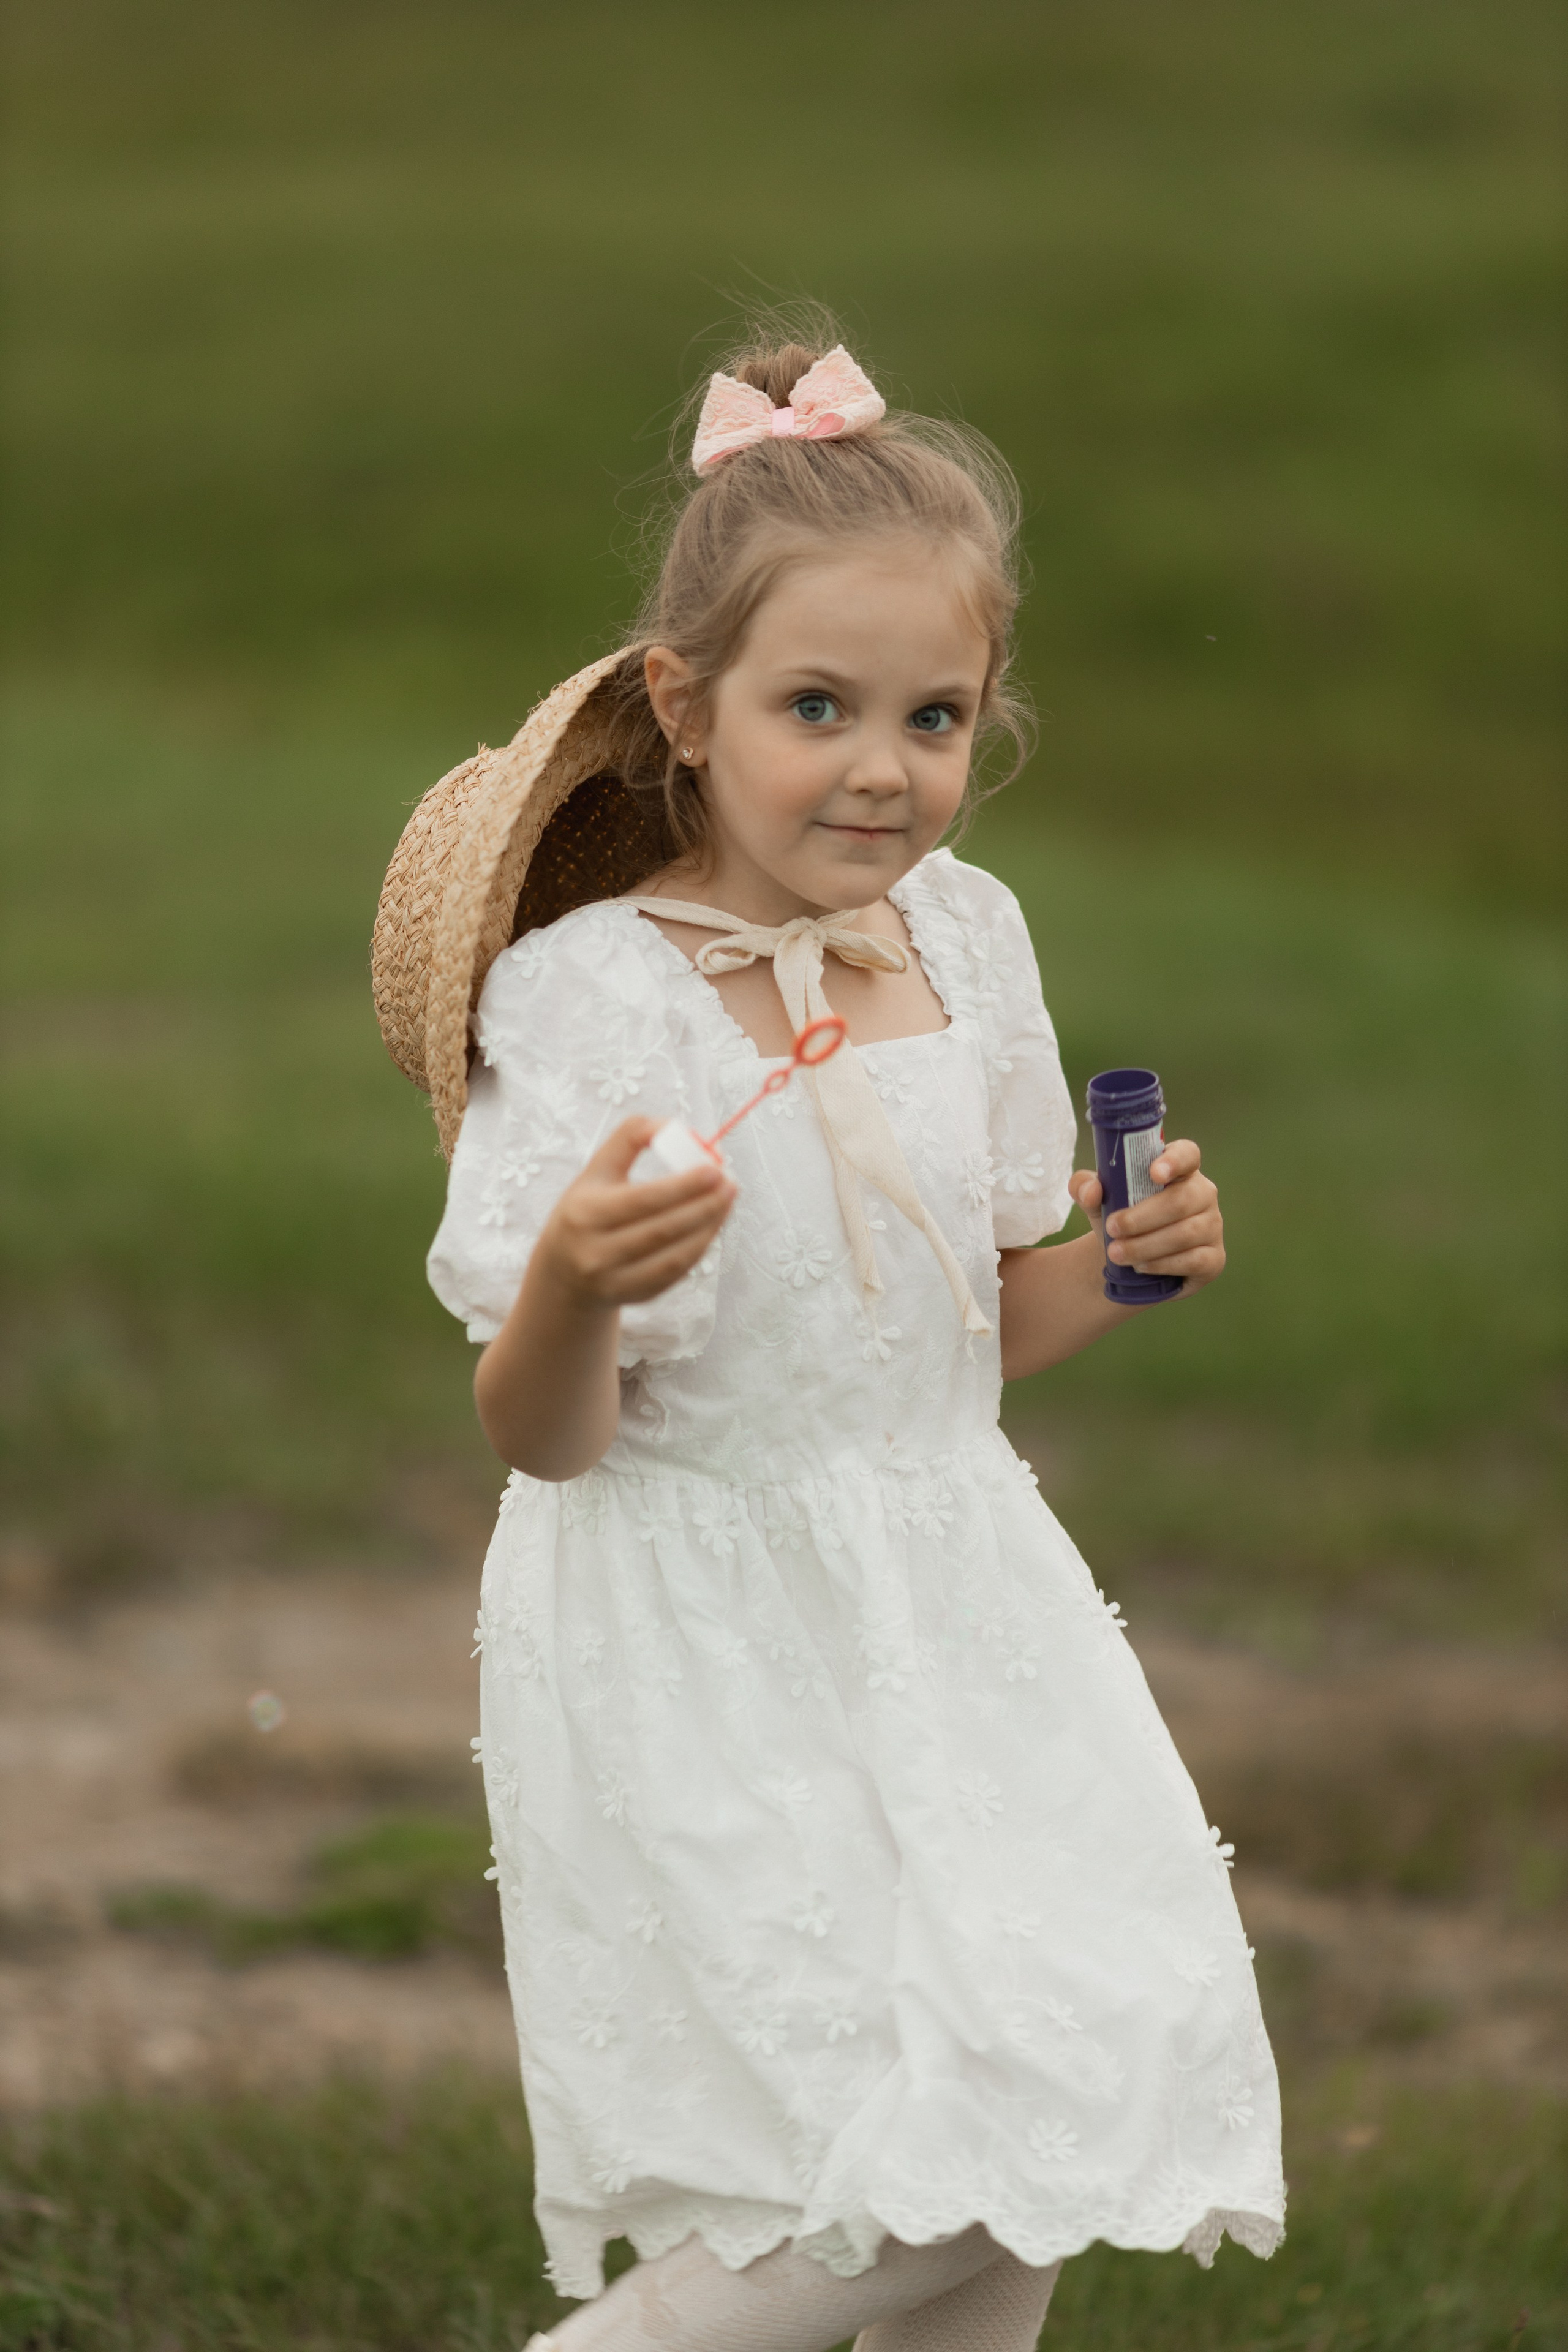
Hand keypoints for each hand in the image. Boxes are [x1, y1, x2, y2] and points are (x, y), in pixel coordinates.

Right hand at [536, 1119, 736, 1308]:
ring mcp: (615, 1282)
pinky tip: (712, 1226)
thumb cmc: (587, 1210)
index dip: (683, 1186)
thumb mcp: (596, 1171)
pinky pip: (675, 1274)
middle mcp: (596, 1253)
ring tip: (726, 1202)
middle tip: (730, 1184)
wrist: (563, 1271)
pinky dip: (698, 1249)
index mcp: (585, 1214)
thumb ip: (628, 1139)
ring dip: (708, 1228)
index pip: (643, 1200)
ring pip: (675, 1257)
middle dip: (704, 1206)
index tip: (714, 1169)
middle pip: (663, 1229)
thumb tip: (670, 1125)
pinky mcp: (634, 1298)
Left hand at [1066, 1138, 1224, 1298]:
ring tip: (1116, 1253)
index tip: (1153, 1173)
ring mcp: (1212, 1226)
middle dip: (1142, 1217)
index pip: (1187, 1154)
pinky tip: (1140, 1266)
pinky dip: (1162, 1264)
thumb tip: (1092, 1190)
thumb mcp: (1097, 1203)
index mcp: (1179, 1170)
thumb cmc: (1120, 1220)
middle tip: (1112, 1229)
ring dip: (1146, 1245)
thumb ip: (1085, 1187)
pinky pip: (1194, 1260)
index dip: (1174, 1161)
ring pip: (1185, 1233)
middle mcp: (1202, 1193)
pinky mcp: (1214, 1258)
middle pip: (1180, 1200)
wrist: (1130, 1262)